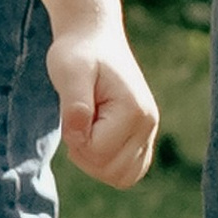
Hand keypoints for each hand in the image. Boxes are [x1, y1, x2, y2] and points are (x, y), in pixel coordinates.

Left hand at [48, 24, 158, 188]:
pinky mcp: (142, 137)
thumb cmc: (78, 54)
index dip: (76, 139)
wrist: (93, 39)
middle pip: (113, 172)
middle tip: (76, 122)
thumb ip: (74, 105)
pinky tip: (93, 139)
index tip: (72, 112)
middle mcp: (149, 124)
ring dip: (96, 163)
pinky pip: (128, 172)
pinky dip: (107, 165)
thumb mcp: (68, 72)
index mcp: (134, 110)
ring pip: (123, 177)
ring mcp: (149, 132)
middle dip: (85, 154)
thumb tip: (78, 137)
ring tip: (85, 130)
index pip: (99, 152)